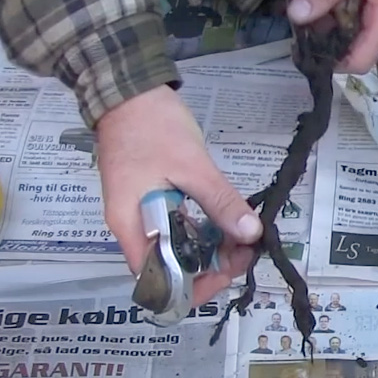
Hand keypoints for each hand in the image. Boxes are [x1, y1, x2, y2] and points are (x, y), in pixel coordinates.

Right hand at [96, 85, 262, 305]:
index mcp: (132, 226)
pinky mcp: (151, 200)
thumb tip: (250, 234)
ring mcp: (141, 214)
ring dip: (209, 248)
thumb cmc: (153, 127)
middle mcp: (132, 228)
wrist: (127, 90)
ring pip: (175, 248)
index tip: (227, 272)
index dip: (192, 287)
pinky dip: (201, 229)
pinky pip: (176, 227)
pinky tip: (226, 220)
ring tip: (243, 236)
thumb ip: (220, 201)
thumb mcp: (192, 165)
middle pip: (169, 268)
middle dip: (209, 266)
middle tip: (245, 248)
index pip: (156, 282)